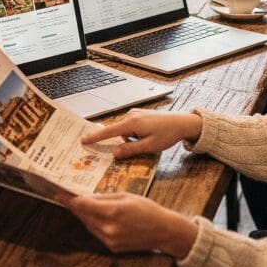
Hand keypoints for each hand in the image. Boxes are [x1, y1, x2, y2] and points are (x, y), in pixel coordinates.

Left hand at [63, 192, 198, 257]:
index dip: (69, 200)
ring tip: (82, 205)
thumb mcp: (126, 196)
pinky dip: (94, 224)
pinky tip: (96, 217)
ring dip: (84, 215)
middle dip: (76, 206)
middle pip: (83, 216)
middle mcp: (108, 228)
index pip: (83, 205)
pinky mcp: (112, 248)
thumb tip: (88, 197)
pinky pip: (97, 233)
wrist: (163, 232)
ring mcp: (110, 240)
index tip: (58, 194)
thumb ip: (105, 197)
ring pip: (88, 225)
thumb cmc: (148, 210)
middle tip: (67, 197)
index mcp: (112, 211)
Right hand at [81, 110, 202, 158]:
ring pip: (125, 130)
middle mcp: (131, 115)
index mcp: (132, 123)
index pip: (109, 132)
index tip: (83, 140)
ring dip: (131, 139)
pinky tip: (148, 136)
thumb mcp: (149, 146)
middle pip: (117, 132)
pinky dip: (134, 134)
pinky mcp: (140, 114)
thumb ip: (130, 150)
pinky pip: (131, 127)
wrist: (182, 122)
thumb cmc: (167, 134)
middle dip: (121, 141)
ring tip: (148, 141)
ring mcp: (135, 113)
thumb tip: (114, 153)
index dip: (95, 137)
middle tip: (135, 146)